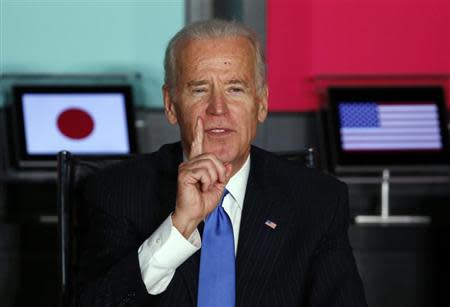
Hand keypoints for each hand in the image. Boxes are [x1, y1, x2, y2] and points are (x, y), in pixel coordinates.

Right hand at [172, 117, 231, 237]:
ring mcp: (186, 167)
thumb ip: (222, 174)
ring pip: (210, 163)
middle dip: (219, 171)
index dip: (198, 131)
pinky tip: (201, 188)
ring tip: (205, 187)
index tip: (199, 119)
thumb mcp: (218, 186)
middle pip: (212, 156)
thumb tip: (227, 164)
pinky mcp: (184, 173)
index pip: (198, 144)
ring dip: (214, 178)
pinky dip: (208, 181)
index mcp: (196, 165)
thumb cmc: (202, 202)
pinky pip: (204, 171)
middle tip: (214, 184)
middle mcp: (189, 163)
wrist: (194, 214)